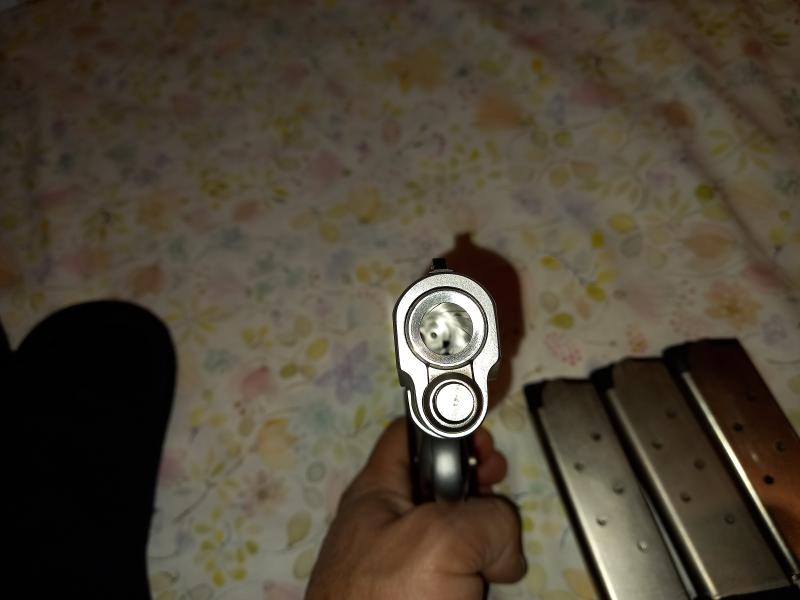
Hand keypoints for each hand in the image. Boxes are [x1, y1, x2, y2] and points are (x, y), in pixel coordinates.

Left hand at [307, 419, 525, 598]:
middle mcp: (391, 525)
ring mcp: (408, 567)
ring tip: (490, 563)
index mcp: (378, 494)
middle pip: (445, 483)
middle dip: (480, 488)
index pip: (411, 432)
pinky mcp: (429, 597)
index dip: (449, 425)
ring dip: (487, 541)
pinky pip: (464, 574)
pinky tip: (486, 588)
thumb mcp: (439, 539)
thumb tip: (503, 546)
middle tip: (498, 492)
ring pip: (461, 533)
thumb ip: (485, 517)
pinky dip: (483, 578)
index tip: (485, 439)